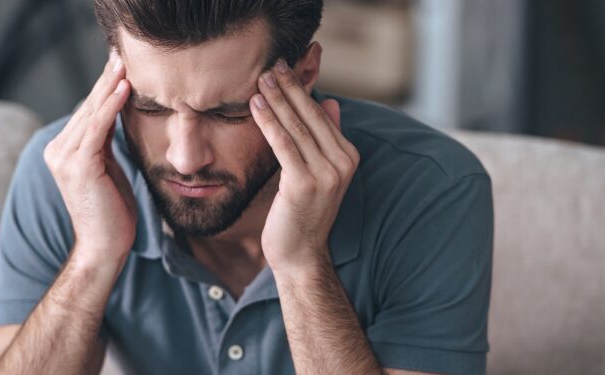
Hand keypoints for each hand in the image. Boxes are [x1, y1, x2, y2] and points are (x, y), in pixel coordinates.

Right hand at [43, 50, 135, 264]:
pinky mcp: (79, 166)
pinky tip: (123, 88)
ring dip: (109, 86)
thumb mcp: (109, 170)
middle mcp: (58, 151)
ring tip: (125, 64)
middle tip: (121, 55)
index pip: (88, 113)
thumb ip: (106, 145)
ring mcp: (65, 158)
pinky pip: (97, 128)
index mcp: (64, 151)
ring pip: (92, 114)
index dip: (104, 89)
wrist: (104, 247)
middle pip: (88, 108)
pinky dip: (110, 107)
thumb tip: (117, 118)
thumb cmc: (112, 212)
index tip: (119, 66)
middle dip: (106, 81)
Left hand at [249, 59, 359, 273]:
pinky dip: (269, 122)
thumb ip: (326, 138)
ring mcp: (326, 174)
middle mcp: (342, 163)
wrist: (301, 254)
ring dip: (276, 99)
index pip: (321, 115)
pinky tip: (255, 105)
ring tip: (261, 78)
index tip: (284, 69)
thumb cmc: (304, 213)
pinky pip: (284, 144)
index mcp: (348, 156)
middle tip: (272, 64)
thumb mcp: (319, 172)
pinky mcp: (304, 183)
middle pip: (311, 116)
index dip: (301, 90)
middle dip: (289, 88)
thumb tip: (330, 102)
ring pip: (296, 127)